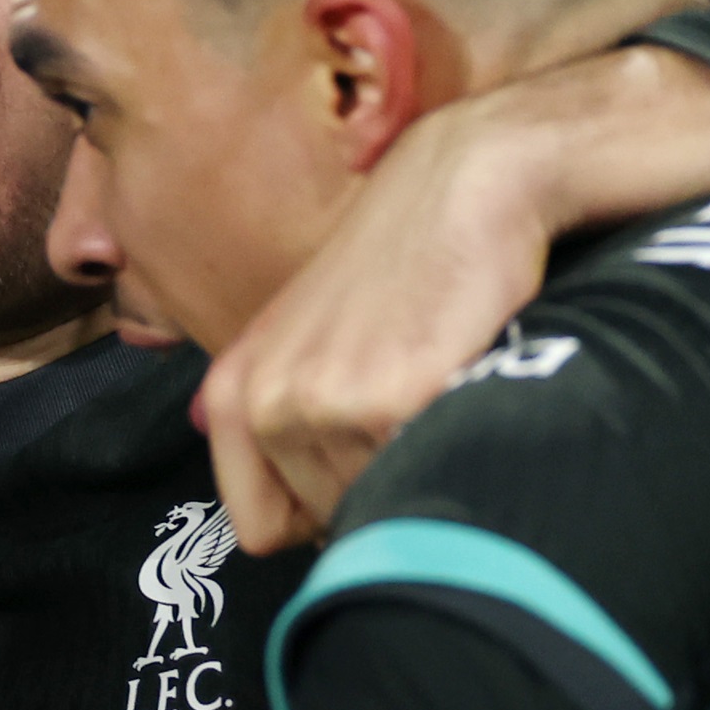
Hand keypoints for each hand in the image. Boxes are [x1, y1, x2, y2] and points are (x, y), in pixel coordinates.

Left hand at [200, 40, 709, 546]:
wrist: (471, 182)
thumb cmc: (404, 264)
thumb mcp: (314, 342)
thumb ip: (287, 422)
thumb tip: (279, 527)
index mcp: (235, 393)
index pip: (260, 528)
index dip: (327, 513)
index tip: (369, 462)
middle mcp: (262, 401)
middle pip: (333, 524)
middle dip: (385, 483)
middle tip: (425, 406)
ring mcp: (318, 403)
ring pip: (383, 509)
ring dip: (428, 467)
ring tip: (448, 385)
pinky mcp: (386, 400)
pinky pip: (429, 481)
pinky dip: (463, 448)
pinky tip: (474, 379)